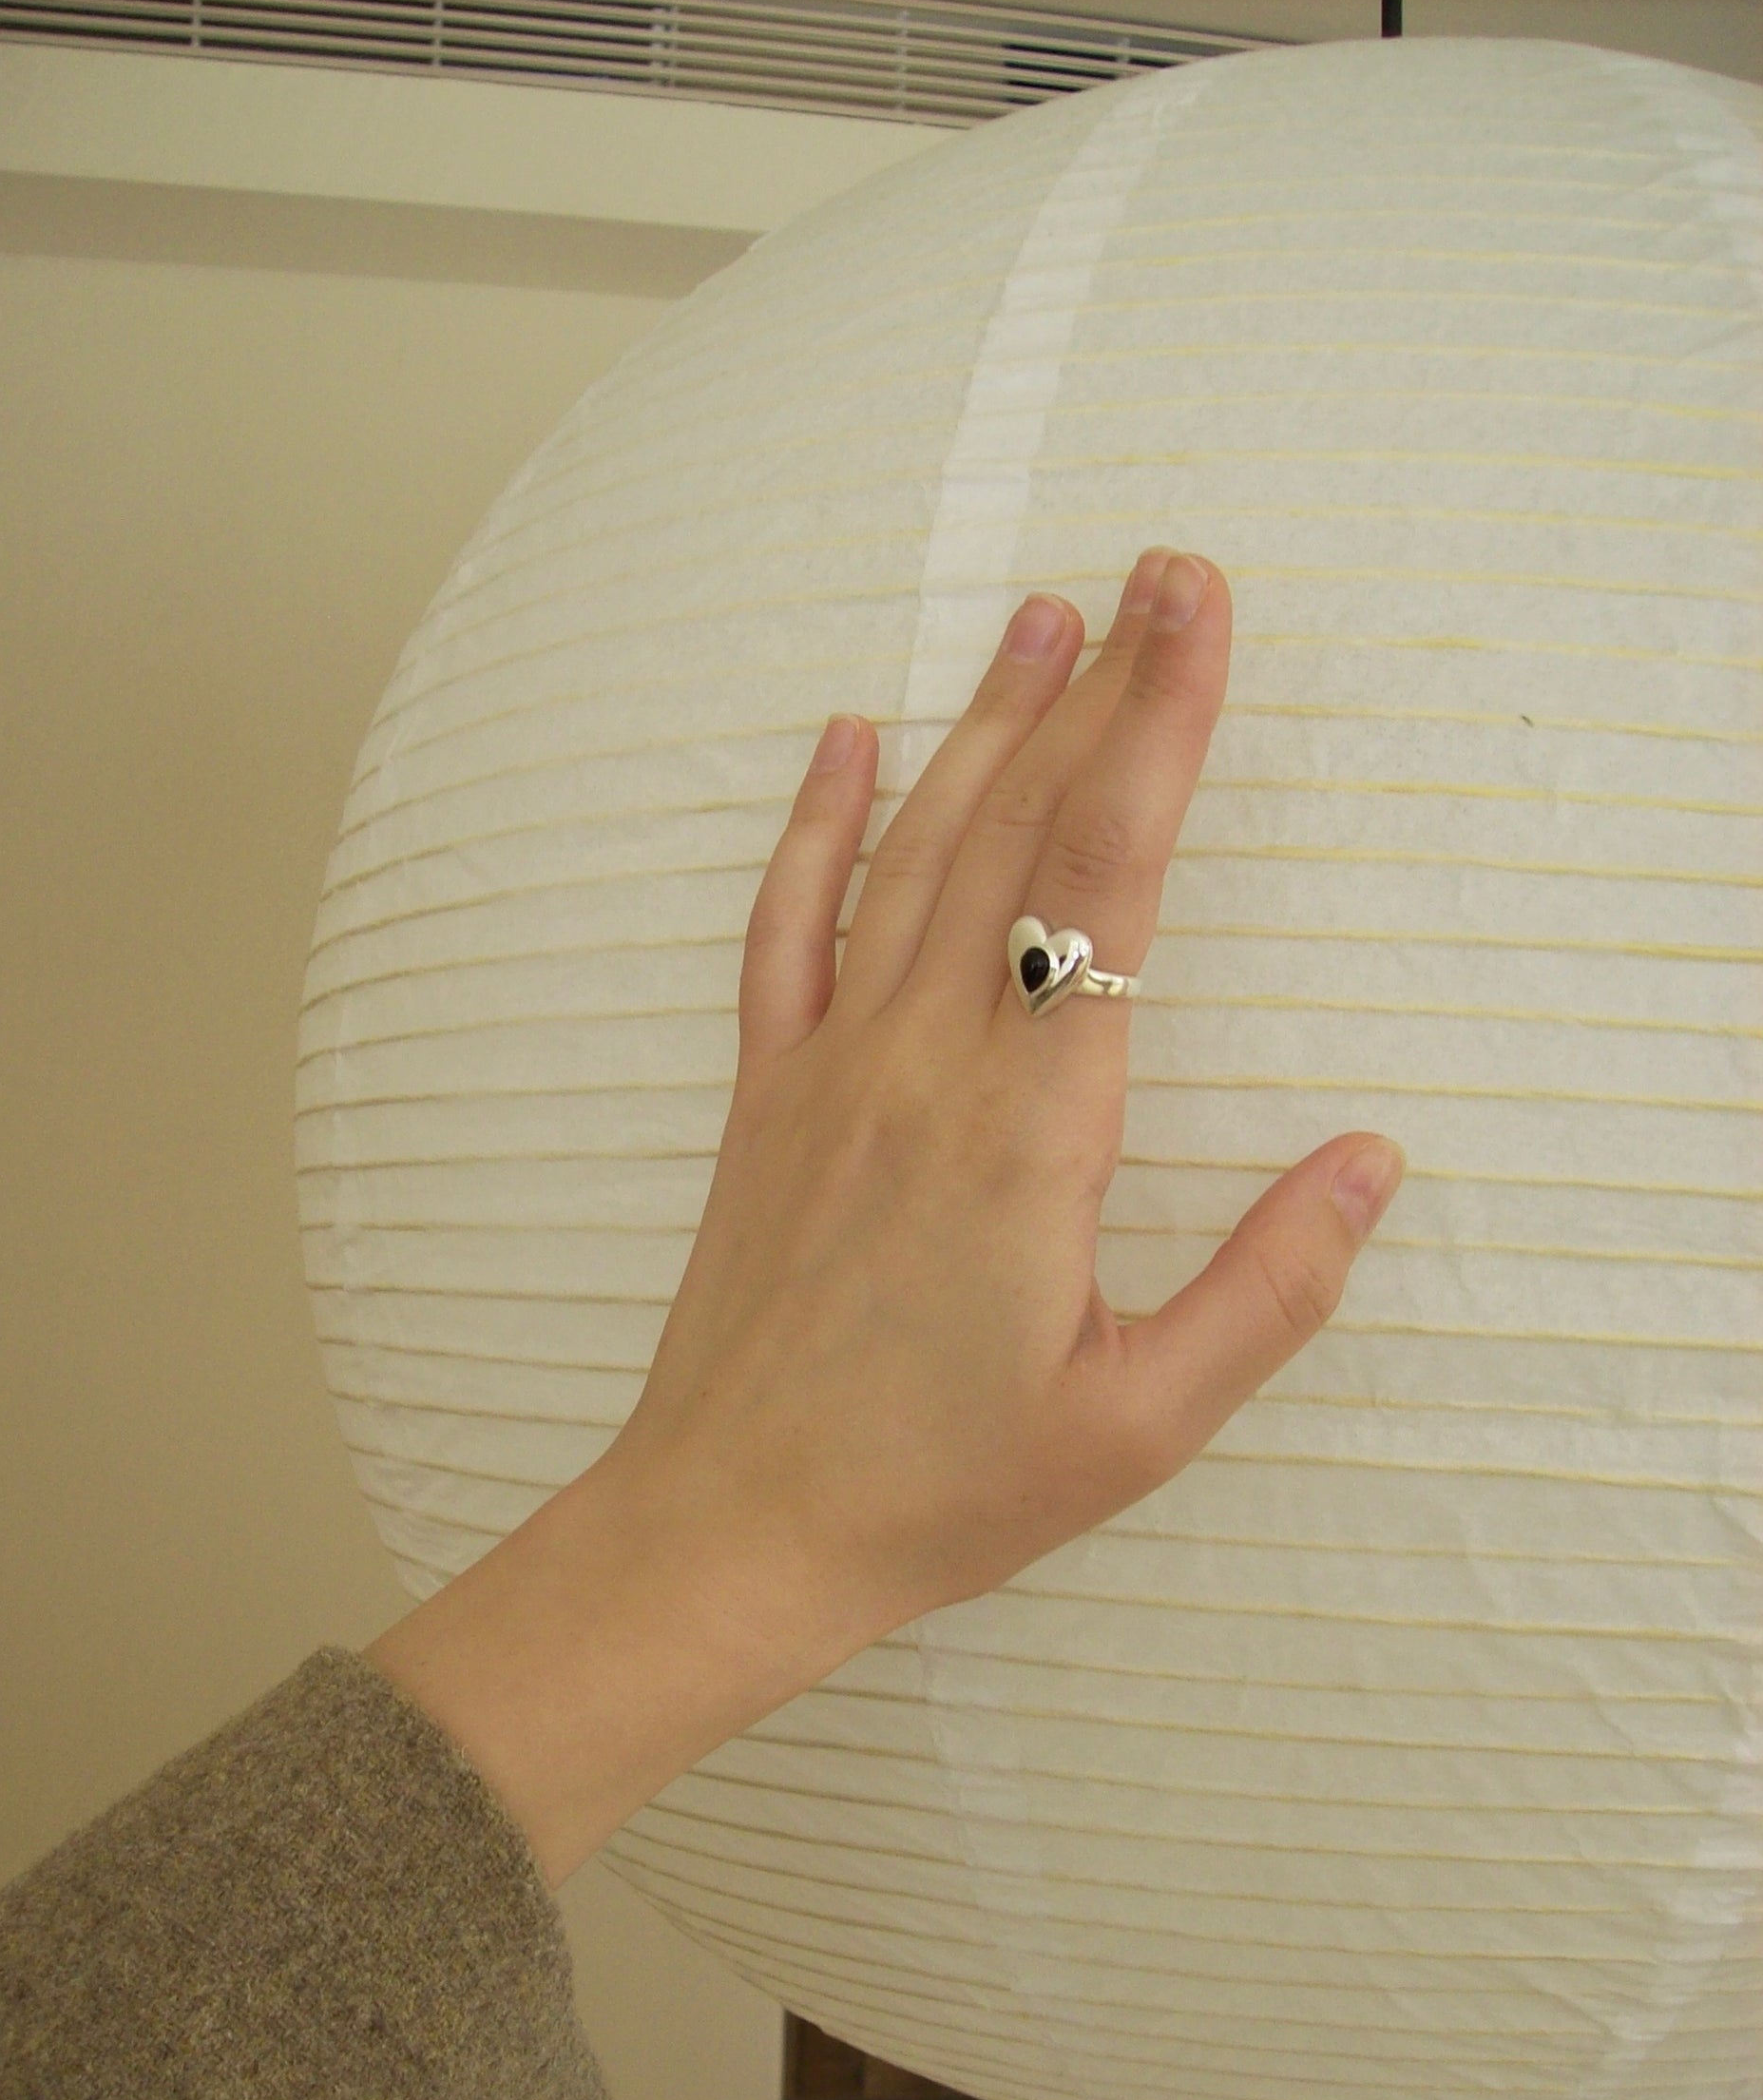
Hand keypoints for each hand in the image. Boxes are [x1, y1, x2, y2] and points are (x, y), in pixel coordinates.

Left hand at [605, 549, 1403, 1650]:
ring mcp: (831, 1071)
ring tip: (1040, 614)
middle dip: (1098, 691)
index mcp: (1029, 1133)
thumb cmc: (937, 1492)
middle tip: (1154, 568)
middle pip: (1017, 835)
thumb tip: (1368, 1160)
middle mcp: (924, 1067)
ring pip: (910, 856)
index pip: (1108, 887)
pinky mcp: (766, 1100)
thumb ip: (1267, 1289)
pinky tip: (844, 739)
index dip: (1161, 733)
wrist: (732, 1531)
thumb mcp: (1138, 1423)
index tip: (1198, 612)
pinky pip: (786, 931)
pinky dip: (816, 826)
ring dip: (980, 726)